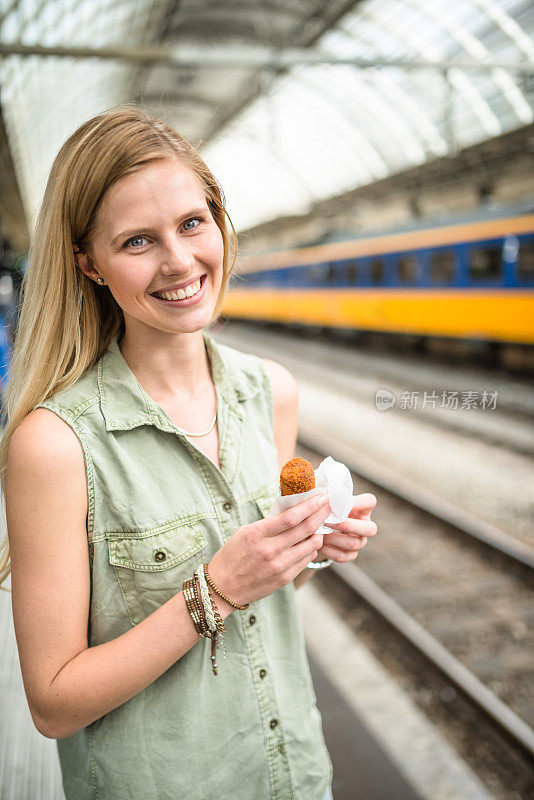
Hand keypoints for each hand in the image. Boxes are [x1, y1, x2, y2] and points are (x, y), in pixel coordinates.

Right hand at [208, 492, 330, 609]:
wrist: (223, 587)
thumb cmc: (233, 555)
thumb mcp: (245, 532)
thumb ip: (269, 524)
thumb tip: (294, 512)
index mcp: (257, 533)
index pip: (291, 517)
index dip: (311, 505)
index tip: (323, 496)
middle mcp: (270, 550)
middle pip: (306, 529)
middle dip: (321, 514)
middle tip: (328, 505)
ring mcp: (279, 566)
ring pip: (312, 545)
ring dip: (319, 533)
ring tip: (318, 525)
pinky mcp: (284, 579)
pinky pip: (306, 559)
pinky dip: (311, 548)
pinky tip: (308, 543)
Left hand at [314, 493, 376, 563]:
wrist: (321, 528)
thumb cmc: (326, 510)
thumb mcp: (330, 502)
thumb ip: (330, 500)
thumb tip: (322, 496)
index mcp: (363, 509)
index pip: (370, 502)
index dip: (358, 502)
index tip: (341, 501)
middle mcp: (366, 526)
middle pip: (370, 529)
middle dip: (348, 525)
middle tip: (328, 521)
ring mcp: (360, 542)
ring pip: (355, 543)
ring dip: (335, 538)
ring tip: (320, 532)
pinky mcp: (351, 555)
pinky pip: (343, 556)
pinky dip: (329, 550)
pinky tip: (319, 544)